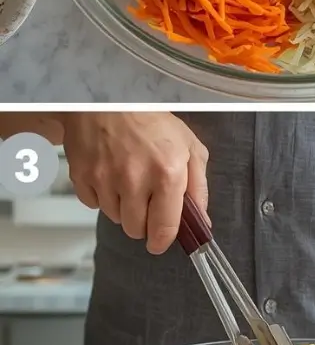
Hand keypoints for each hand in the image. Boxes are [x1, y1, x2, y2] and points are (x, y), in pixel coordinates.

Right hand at [61, 113, 209, 254]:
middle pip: (136, 229)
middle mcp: (135, 179)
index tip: (161, 243)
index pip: (164, 227)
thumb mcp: (191, 149)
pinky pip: (94, 205)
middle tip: (148, 201)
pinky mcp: (83, 178)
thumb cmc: (152, 123)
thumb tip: (201, 220)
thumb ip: (199, 188)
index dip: (163, 241)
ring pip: (115, 218)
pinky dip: (103, 197)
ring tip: (130, 180)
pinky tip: (112, 175)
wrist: (109, 102)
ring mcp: (106, 180)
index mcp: (167, 173)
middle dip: (144, 222)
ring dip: (124, 207)